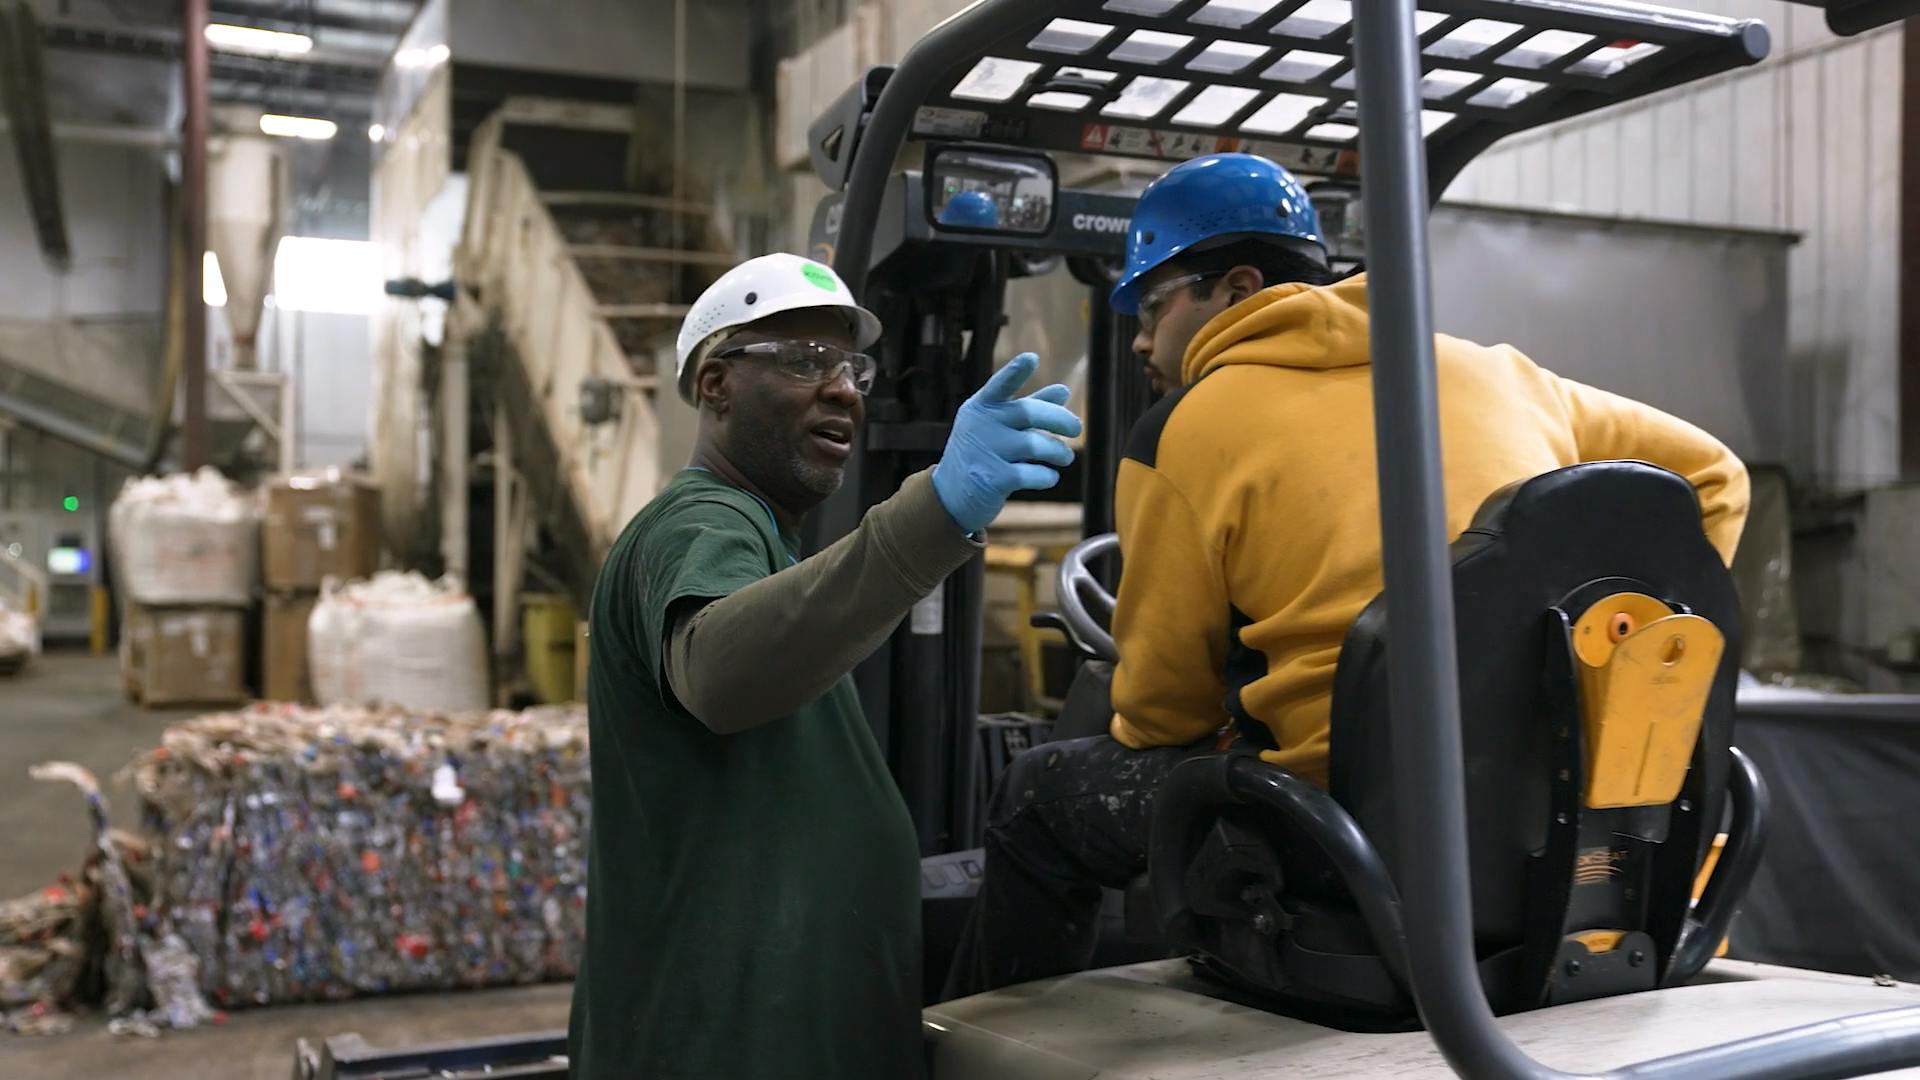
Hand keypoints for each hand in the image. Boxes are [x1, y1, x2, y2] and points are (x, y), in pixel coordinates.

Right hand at [933, 353, 1082, 534]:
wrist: (951, 494)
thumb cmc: (983, 453)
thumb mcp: (999, 426)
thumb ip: (1030, 407)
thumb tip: (1063, 391)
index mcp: (983, 406)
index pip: (1000, 385)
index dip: (1015, 371)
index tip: (1032, 358)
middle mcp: (981, 425)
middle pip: (1029, 412)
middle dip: (1060, 419)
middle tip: (1077, 429)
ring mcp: (985, 452)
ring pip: (1034, 444)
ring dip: (1057, 451)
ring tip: (1065, 457)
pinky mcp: (992, 480)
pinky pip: (1031, 474)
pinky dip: (1047, 476)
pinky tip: (1050, 476)